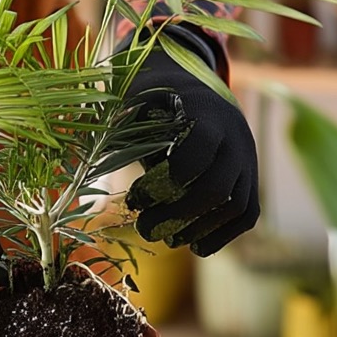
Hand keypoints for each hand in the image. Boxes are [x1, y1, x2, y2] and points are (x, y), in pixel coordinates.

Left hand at [124, 31, 259, 255]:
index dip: (169, 180)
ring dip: (199, 229)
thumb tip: (86, 167)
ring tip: (167, 240)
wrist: (194, 90)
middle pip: (218, 187)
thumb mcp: (133, 104)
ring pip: (236, 205)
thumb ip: (119, 130)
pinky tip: (196, 246)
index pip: (199, 149)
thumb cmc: (153, 100)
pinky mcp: (250, 179)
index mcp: (205, 109)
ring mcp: (248, 158)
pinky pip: (247, 213)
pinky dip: (223, 234)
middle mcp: (235, 135)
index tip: (135, 197)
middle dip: (178, 214)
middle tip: (143, 228)